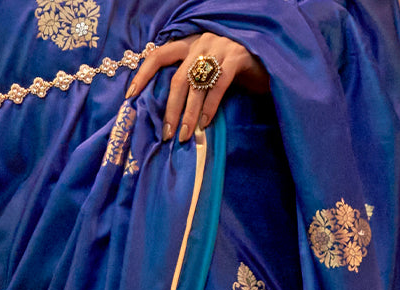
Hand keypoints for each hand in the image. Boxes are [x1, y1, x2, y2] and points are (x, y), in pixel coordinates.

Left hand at [126, 34, 268, 142]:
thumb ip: (193, 80)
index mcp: (189, 44)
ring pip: (195, 84)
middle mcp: (200, 43)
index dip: (142, 75)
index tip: (130, 97)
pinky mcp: (236, 58)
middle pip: (176, 78)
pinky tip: (206, 123)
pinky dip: (210, 106)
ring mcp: (218, 49)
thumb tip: (173, 110)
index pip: (158, 56)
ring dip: (189, 114)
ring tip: (185, 136)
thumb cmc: (238, 69)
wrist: (269, 58)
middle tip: (166, 134)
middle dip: (170, 109)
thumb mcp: (210, 69)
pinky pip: (218, 85)